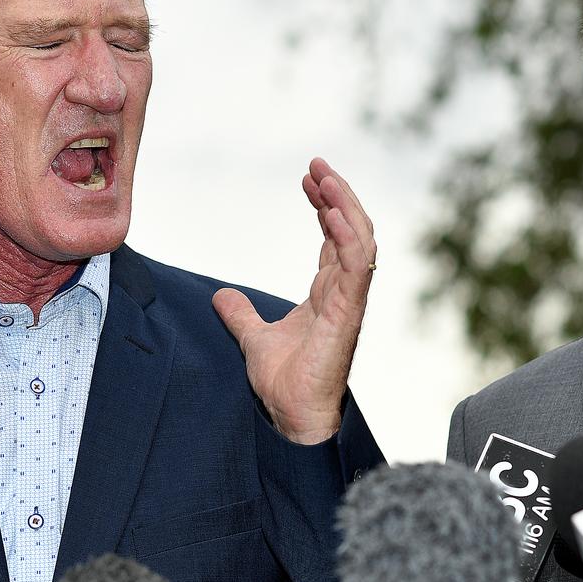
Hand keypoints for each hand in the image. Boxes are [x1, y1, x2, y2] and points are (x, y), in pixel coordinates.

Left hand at [212, 158, 375, 444]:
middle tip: (317, 165)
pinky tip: (333, 210)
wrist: (291, 416)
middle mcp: (344, 292)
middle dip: (338, 194)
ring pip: (361, 240)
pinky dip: (350, 235)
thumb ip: (242, 316)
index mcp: (328, 294)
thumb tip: (221, 297)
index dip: (325, 206)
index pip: (335, 238)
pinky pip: (358, 266)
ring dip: (346, 204)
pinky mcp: (348, 313)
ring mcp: (349, 301)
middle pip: (352, 230)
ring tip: (326, 176)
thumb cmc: (284, 384)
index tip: (307, 179)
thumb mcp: (253, 338)